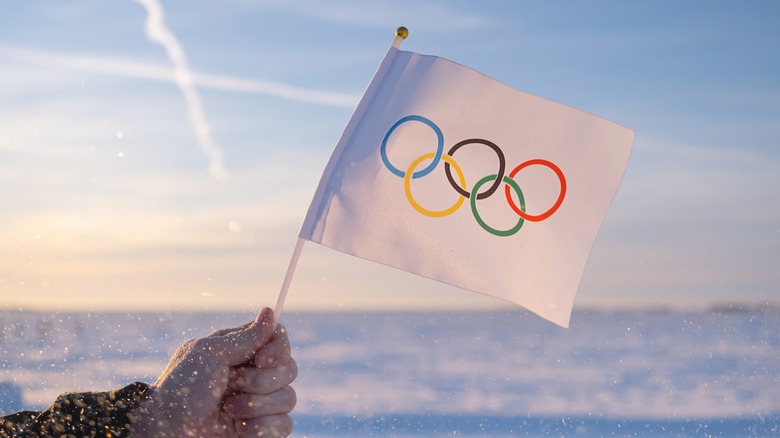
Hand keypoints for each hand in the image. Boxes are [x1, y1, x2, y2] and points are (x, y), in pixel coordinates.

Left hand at [133, 308, 296, 436]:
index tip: (261, 359)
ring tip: (229, 410)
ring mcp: (260, 403)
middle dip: (261, 380)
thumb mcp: (210, 354)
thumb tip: (270, 312)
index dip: (278, 350)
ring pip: (288, 398)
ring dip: (256, 405)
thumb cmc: (182, 389)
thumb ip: (245, 337)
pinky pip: (284, 426)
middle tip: (232, 384)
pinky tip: (238, 429)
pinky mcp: (262, 429)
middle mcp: (255, 375)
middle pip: (289, 369)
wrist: (168, 431)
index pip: (279, 341)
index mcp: (242, 352)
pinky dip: (260, 428)